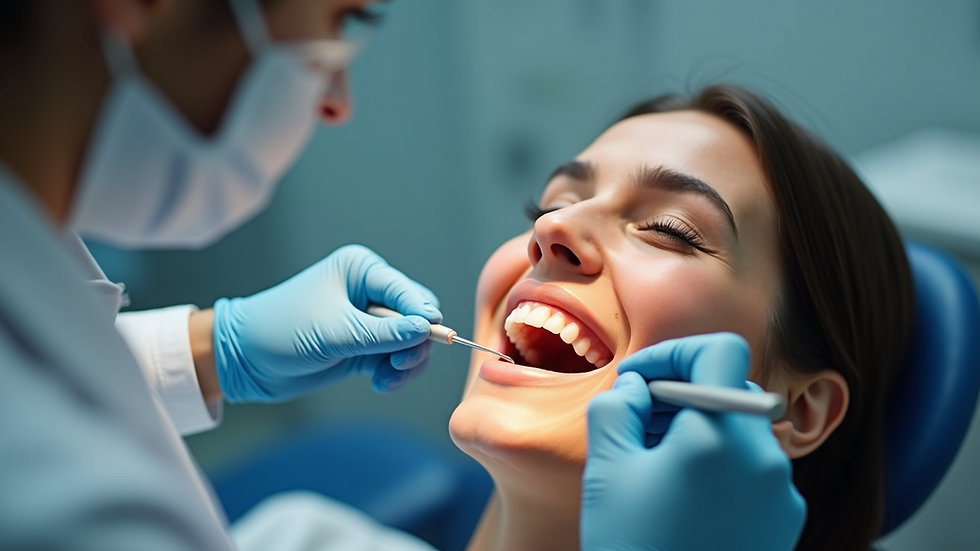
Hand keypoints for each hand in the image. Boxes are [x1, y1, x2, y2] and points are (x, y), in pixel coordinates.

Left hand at [213, 244, 441, 402]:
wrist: (245, 360)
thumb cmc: (281, 331)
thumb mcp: (335, 333)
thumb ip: (384, 334)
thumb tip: (427, 329)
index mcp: (362, 270)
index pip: (407, 291)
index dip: (423, 315)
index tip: (434, 337)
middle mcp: (369, 291)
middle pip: (418, 316)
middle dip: (416, 343)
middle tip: (400, 365)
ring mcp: (368, 321)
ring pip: (412, 341)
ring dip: (407, 363)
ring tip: (387, 379)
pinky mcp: (364, 347)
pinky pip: (396, 358)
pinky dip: (395, 373)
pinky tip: (381, 384)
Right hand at [581, 333, 805, 550]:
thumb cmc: (634, 546)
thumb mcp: (607, 468)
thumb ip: (616, 407)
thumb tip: (635, 389)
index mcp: (722, 433)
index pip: (718, 351)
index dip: (673, 353)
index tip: (638, 381)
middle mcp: (764, 456)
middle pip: (728, 391)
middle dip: (679, 397)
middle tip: (635, 424)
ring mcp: (781, 492)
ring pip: (740, 431)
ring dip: (696, 432)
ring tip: (652, 469)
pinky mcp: (784, 522)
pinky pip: (752, 470)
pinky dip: (718, 467)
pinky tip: (681, 500)